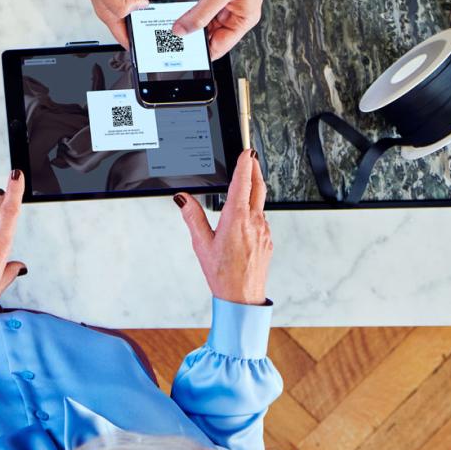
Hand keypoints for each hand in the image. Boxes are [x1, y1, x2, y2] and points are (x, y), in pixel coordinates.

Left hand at [172, 0, 277, 57]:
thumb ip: (200, 14)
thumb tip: (183, 31)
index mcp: (242, 19)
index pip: (219, 46)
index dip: (200, 51)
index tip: (182, 52)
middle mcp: (234, 12)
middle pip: (208, 31)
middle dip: (191, 31)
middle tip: (173, 31)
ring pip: (202, 15)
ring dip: (190, 14)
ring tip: (174, 14)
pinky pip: (201, 0)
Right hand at [174, 149, 271, 304]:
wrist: (242, 298)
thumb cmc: (222, 275)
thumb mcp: (201, 244)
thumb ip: (193, 217)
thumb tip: (183, 198)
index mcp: (236, 219)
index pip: (242, 183)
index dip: (245, 164)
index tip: (246, 152)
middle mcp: (254, 222)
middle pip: (258, 187)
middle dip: (255, 168)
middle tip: (251, 156)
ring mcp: (264, 231)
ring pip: (261, 202)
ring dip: (255, 188)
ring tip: (246, 182)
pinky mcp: (267, 240)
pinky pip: (262, 218)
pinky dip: (255, 208)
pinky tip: (246, 214)